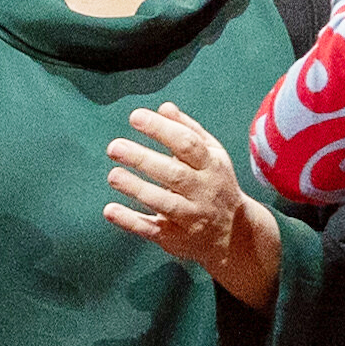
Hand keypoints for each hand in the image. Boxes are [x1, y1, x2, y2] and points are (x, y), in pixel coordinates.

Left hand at [108, 102, 281, 307]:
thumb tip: (164, 107)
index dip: (161, 130)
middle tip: (114, 147)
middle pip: (174, 174)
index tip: (134, 117)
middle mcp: (203, 191)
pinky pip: (152, 229)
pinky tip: (110, 210)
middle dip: (143, 159)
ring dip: (136, 189)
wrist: (234, 234)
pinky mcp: (175, 238)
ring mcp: (190, 217)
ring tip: (113, 175)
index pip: (188, 144)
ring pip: (164, 203)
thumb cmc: (215, 184)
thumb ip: (188, 130)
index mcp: (211, 165)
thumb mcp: (211, 155)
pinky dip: (130, 220)